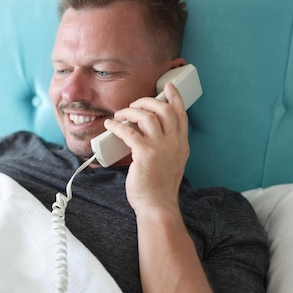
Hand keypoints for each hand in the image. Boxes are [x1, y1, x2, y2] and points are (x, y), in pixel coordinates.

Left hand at [105, 82, 188, 213]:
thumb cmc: (159, 187)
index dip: (175, 97)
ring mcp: (161, 148)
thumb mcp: (171, 163)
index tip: (168, 86)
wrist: (157, 206)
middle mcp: (174, 143)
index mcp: (181, 145)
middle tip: (134, 104)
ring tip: (120, 115)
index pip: (181, 114)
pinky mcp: (145, 154)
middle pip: (164, 109)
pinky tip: (111, 125)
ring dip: (130, 111)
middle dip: (147, 101)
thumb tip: (145, 131)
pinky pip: (129, 132)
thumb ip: (165, 146)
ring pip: (147, 116)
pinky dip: (117, 126)